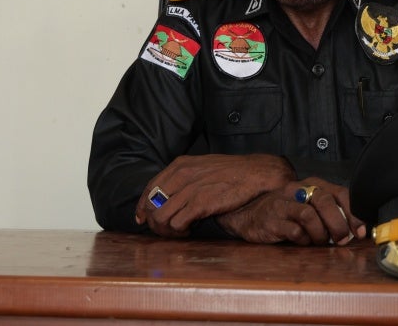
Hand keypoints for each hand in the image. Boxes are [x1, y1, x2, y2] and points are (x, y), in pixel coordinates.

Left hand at [135, 154, 294, 236]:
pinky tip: (188, 232)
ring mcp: (190, 189)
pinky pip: (176, 223)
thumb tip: (170, 195)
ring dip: (165, 230)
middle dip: (153, 221)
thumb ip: (185, 178)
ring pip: (160, 216)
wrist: (255, 173)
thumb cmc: (231, 172)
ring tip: (178, 233)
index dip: (142, 206)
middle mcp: (181, 175)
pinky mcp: (201, 203)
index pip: (149, 188)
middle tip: (165, 230)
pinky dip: (178, 232)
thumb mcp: (203, 167)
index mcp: (180, 165)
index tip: (142, 218)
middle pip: (151, 204)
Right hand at [216, 178, 366, 244]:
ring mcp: (283, 204)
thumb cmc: (284, 212)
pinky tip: (301, 242)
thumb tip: (356, 231)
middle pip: (325, 201)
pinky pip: (293, 231)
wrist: (247, 214)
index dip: (353, 213)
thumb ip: (329, 213)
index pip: (340, 192)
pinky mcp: (271, 220)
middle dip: (338, 224)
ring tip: (319, 242)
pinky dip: (302, 240)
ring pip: (309, 215)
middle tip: (341, 240)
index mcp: (312, 185)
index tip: (361, 231)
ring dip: (320, 234)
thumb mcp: (308, 206)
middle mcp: (298, 190)